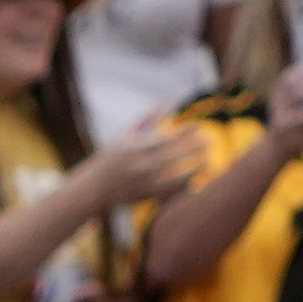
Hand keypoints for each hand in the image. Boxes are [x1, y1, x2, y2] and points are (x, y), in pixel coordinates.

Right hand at [93, 117, 207, 206]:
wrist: (94, 188)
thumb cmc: (113, 156)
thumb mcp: (125, 134)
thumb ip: (147, 119)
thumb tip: (168, 105)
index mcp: (135, 148)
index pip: (166, 138)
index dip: (184, 132)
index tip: (198, 127)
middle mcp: (139, 166)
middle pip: (173, 156)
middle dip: (193, 148)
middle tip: (208, 141)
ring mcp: (142, 183)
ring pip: (174, 177)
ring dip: (193, 169)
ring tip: (207, 161)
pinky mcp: (144, 197)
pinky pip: (169, 192)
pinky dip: (183, 185)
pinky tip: (195, 178)